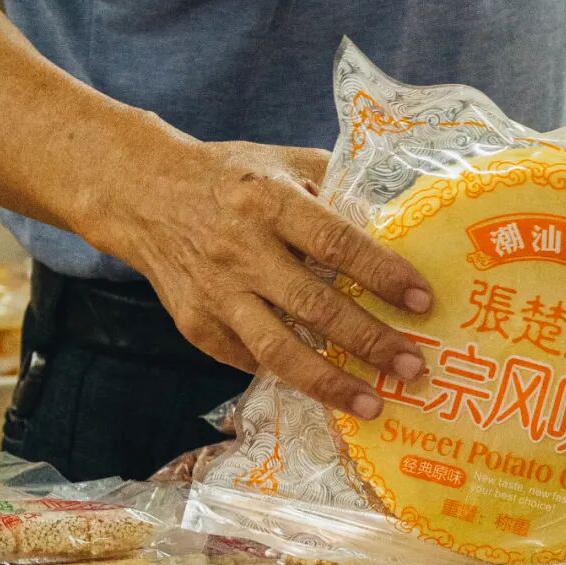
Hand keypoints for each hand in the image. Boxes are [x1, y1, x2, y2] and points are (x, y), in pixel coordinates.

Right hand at [101, 134, 433, 420]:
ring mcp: (216, 293)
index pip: (335, 242)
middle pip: (313, 305)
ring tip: (372, 403)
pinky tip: (325, 390)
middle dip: (369, 340)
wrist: (143, 195)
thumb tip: (398, 213)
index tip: (421, 301)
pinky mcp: (196, 325)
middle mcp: (242, 249)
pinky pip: (250, 360)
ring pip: (277, 349)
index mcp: (270, 201)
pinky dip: (289, 377)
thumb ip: (335, 184)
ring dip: (330, 382)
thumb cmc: (230, 177)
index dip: (381, 274)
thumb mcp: (283, 161)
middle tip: (412, 366)